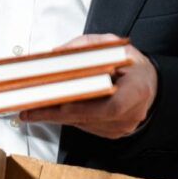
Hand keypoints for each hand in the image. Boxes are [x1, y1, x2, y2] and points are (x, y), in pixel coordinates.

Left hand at [21, 34, 157, 138]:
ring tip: (32, 108)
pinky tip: (49, 111)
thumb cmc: (130, 65)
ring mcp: (121, 127)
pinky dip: (65, 118)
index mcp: (137, 90)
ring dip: (56, 117)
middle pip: (88, 118)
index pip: (111, 107)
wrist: (147, 84)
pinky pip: (84, 127)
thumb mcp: (113, 45)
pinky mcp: (111, 133)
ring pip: (81, 124)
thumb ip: (86, 46)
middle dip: (55, 113)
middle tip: (30, 110)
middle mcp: (132, 113)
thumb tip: (57, 53)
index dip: (84, 108)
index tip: (60, 105)